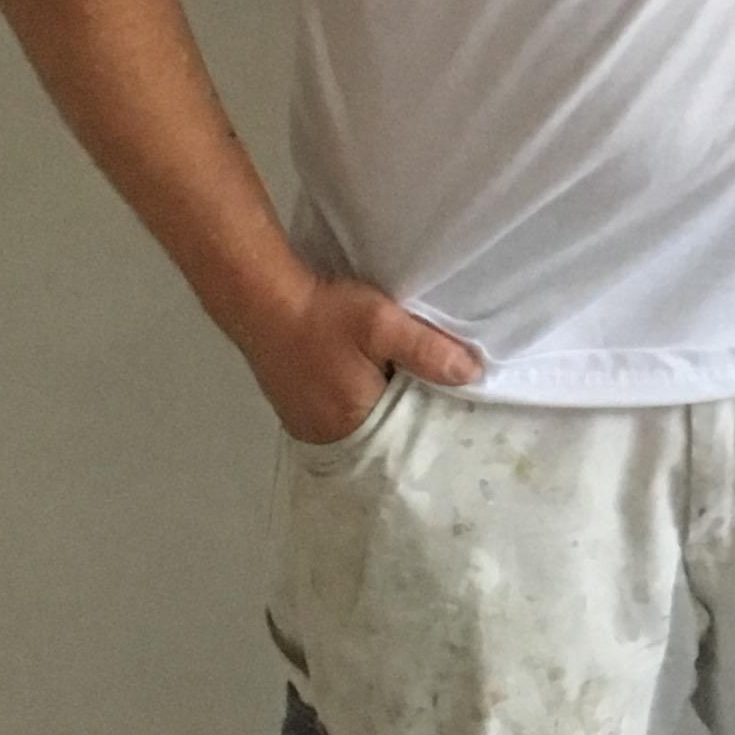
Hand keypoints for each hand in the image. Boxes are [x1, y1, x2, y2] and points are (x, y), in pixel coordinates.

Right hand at [242, 272, 483, 446]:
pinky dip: (352, 400)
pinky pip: (335, 414)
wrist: (261, 297)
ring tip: (396, 379)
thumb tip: (473, 375)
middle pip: (380, 433)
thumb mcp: (383, 325)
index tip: (447, 399)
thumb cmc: (324, 314)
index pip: (404, 437)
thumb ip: (428, 351)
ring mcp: (303, 423)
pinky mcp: (292, 408)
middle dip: (401, 412)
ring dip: (375, 405)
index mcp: (352, 424)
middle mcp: (324, 435)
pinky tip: (362, 377)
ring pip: (357, 424)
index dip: (426, 416)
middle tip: (423, 386)